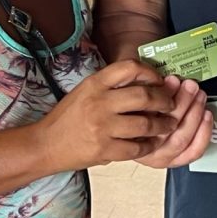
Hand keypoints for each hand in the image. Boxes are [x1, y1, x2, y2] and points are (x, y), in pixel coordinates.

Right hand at [37, 59, 176, 170]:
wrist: (44, 145)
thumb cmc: (68, 117)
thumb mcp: (86, 90)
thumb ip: (111, 85)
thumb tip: (146, 83)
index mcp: (95, 83)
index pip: (130, 67)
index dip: (151, 72)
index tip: (160, 80)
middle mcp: (99, 102)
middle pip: (144, 96)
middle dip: (164, 100)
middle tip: (172, 104)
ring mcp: (102, 127)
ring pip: (145, 124)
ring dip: (162, 125)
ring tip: (169, 124)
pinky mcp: (103, 150)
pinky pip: (136, 147)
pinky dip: (149, 145)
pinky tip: (153, 143)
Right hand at [136, 76, 213, 168]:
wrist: (128, 131)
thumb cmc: (135, 108)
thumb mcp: (132, 94)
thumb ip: (146, 87)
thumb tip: (169, 78)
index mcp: (128, 133)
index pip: (144, 117)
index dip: (161, 96)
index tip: (170, 79)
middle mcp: (144, 150)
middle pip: (165, 128)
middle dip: (182, 102)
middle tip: (190, 85)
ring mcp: (160, 158)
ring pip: (181, 139)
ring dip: (194, 114)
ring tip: (199, 95)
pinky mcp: (175, 160)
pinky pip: (193, 151)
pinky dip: (203, 133)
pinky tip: (206, 114)